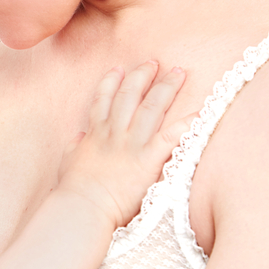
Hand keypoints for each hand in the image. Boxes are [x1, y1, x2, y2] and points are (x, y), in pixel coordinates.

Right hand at [57, 61, 191, 227]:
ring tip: (179, 72)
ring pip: (151, 106)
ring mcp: (132, 143)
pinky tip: (200, 111)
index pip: (103, 99)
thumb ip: (74, 147)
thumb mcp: (68, 163)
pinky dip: (187, 123)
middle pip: (130, 95)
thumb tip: (78, 137)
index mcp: (96, 133)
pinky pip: (172, 136)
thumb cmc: (75, 189)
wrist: (84, 206)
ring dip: (166, 87)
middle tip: (154, 62)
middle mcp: (115, 132)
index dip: (112, 81)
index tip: (119, 68)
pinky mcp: (149, 159)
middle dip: (143, 75)